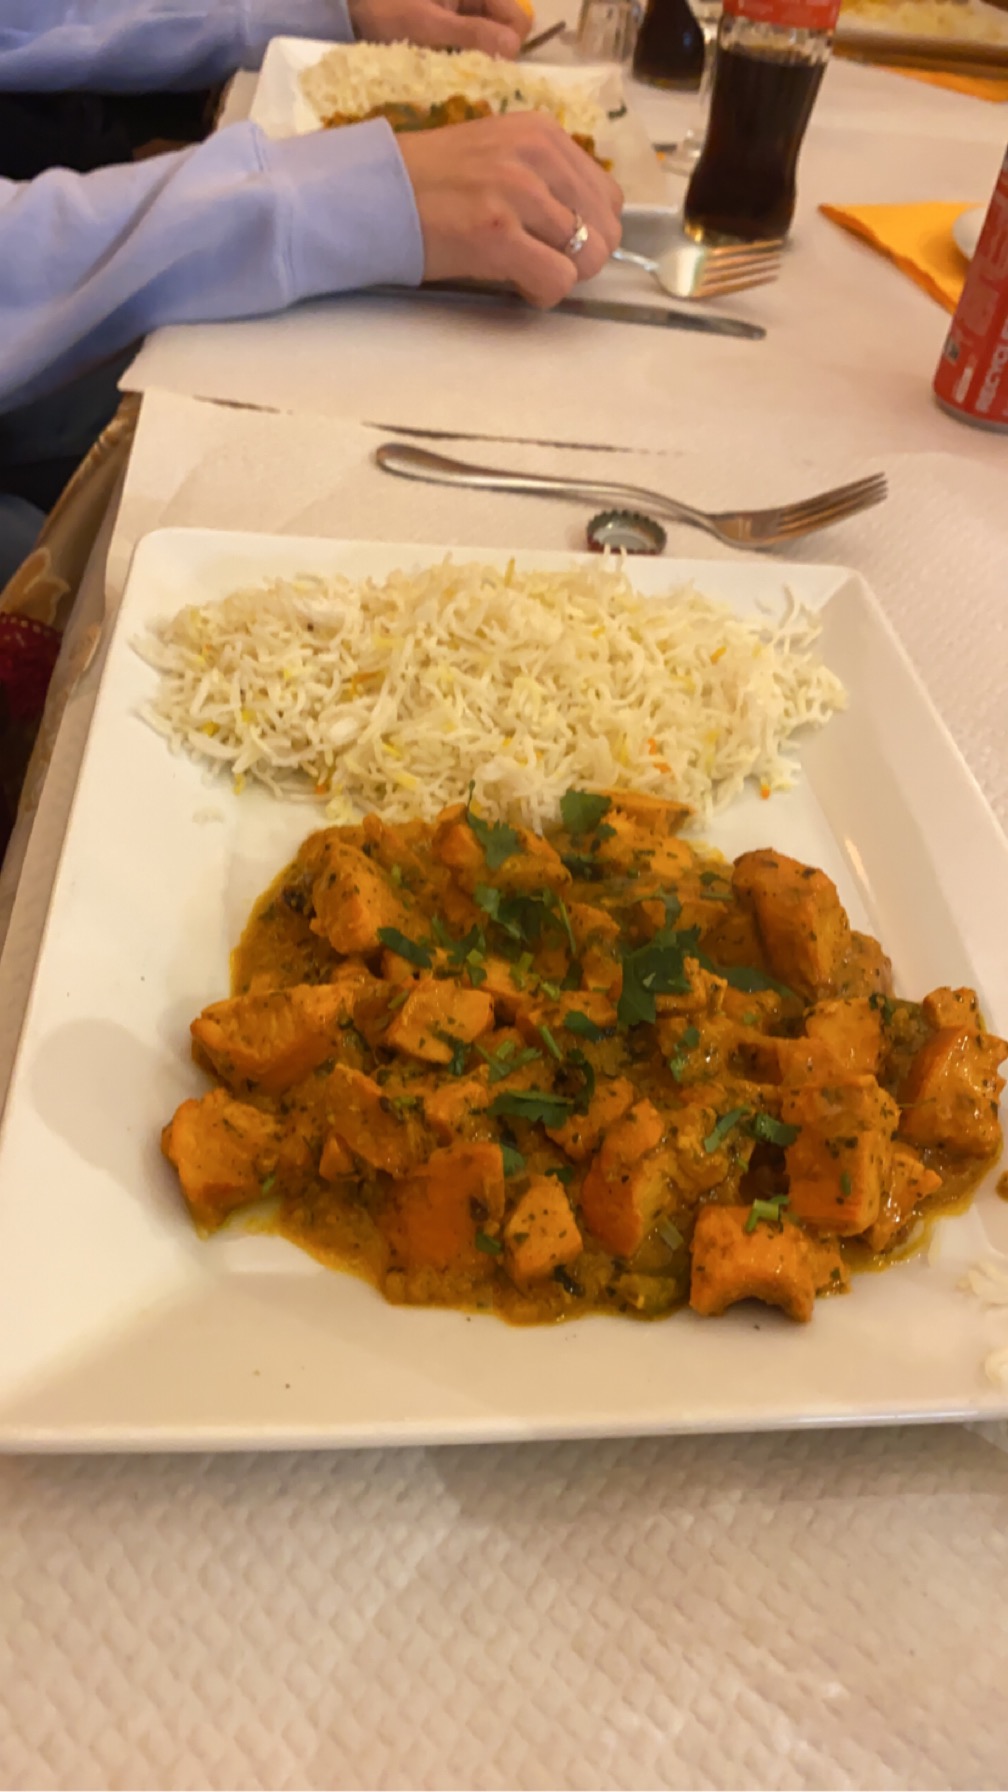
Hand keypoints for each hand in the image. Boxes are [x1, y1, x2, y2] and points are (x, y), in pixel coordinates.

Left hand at [348, 0, 531, 58]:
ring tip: (443, 63)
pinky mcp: (453, 23)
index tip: (480, 63)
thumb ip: (472, 35)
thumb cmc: (386, 10)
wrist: (351, 6)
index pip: (519, 21)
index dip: (506, 46)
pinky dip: (460, 58)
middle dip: (489, 53)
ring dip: (473, 58)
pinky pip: (471, 45)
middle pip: (507, 32)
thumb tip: (513, 51)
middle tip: (458, 65)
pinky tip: (440, 62)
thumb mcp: (427, 25)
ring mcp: (465, 9)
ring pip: (490, 42)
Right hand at [398, 113, 622, 307]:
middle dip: (578, 258)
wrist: (377, 192)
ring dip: (559, 275)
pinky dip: (543, 293)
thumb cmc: (435, 182)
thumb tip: (589, 225)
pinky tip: (516, 284)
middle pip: (605, 231)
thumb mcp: (500, 153)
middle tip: (539, 260)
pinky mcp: (497, 233)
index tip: (552, 239)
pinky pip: (556, 280)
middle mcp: (536, 155)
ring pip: (587, 259)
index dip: (587, 229)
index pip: (607, 196)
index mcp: (542, 132)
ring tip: (523, 268)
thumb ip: (546, 176)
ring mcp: (517, 192)